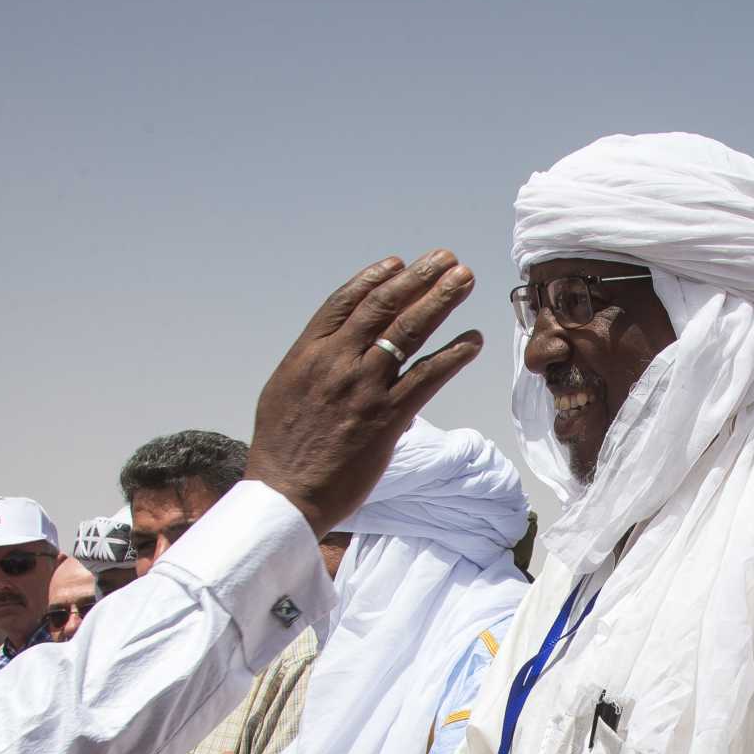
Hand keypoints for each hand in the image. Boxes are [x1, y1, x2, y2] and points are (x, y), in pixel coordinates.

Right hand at [246, 250, 480, 536]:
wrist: (285, 493)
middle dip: (419, 278)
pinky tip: (472, 340)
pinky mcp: (387, 418)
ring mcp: (364, 388)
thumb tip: (338, 349)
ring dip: (441, 300)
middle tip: (446, 259)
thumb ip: (312, 364)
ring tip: (465, 279)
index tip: (399, 263)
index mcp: (308, 353)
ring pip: (408, 332)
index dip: (375, 278)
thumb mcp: (284, 391)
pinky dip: (453, 354)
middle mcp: (337, 362)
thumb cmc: (281, 448)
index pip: (346, 302)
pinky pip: (428, 377)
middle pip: (384, 307)